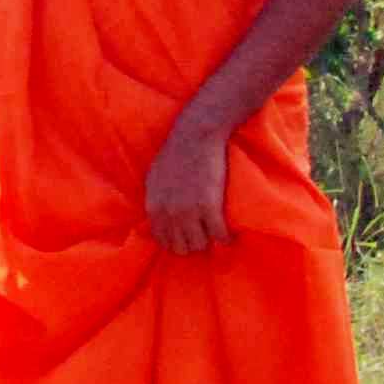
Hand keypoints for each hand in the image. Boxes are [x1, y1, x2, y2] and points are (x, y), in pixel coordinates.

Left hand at [145, 118, 231, 255]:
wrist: (195, 136)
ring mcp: (188, 212)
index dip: (175, 242)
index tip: (187, 238)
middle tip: (203, 236)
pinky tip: (229, 236)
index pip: (162, 239)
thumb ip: (155, 200)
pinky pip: (220, 236)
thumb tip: (157, 216)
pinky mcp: (210, 207)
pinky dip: (226, 239)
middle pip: (181, 247)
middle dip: (192, 244)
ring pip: (199, 245)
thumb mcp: (153, 179)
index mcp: (153, 207)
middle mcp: (168, 214)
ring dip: (208, 242)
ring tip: (216, 234)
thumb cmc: (175, 153)